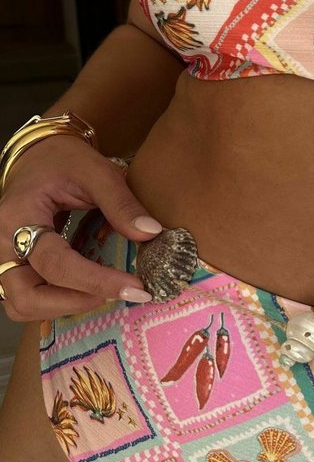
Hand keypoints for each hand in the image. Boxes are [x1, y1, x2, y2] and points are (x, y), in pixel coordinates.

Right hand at [0, 136, 161, 320]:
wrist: (40, 154)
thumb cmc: (65, 160)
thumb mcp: (97, 171)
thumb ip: (122, 203)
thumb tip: (150, 234)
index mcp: (20, 215)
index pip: (55, 262)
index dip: (95, 280)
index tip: (135, 286)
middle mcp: (3, 243)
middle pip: (26, 296)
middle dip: (74, 302)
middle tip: (118, 293)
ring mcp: (6, 257)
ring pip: (21, 304)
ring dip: (63, 307)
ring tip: (104, 293)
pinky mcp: (17, 265)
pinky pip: (28, 298)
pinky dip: (56, 303)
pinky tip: (89, 290)